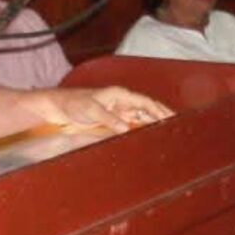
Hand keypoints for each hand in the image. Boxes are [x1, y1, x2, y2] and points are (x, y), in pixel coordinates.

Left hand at [23, 85, 173, 134]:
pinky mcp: (112, 121)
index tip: (173, 119)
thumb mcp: (91, 110)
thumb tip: (126, 129)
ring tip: (167, 137)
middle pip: (148, 110)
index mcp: (120, 94)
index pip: (146, 102)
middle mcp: (122, 102)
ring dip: (153, 126)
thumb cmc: (72, 103)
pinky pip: (131, 126)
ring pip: (142, 119)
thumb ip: (109, 119)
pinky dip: (141, 131)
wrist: (56, 107)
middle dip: (162, 118)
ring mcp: (118, 112)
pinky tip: (147, 140)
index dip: (161, 110)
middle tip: (178, 130)